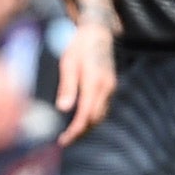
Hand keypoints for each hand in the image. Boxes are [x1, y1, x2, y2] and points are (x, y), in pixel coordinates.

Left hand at [55, 18, 116, 146]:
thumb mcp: (67, 63)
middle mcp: (106, 87)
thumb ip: (67, 87)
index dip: (75, 131)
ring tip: (71, 135)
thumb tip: (63, 109)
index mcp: (94, 82)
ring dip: (87, 127)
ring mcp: (111, 87)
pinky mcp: (110, 86)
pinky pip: (103, 108)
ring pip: (101, 115)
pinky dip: (92, 118)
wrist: (97, 33)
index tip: (63, 140)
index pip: (86, 115)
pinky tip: (81, 121)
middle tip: (64, 141)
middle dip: (81, 133)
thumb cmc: (78, 47)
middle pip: (95, 119)